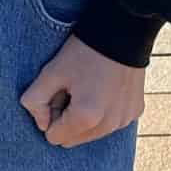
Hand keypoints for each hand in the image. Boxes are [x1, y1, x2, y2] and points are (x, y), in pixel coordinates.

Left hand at [21, 32, 145, 147]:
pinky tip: (105, 87)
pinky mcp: (135, 112)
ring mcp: (124, 120)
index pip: (54, 137)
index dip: (51, 115)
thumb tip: (41, 123)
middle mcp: (109, 125)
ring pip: (92, 134)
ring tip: (89, 87)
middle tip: (72, 90)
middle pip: (73, 139)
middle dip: (67, 120)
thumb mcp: (51, 72)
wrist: (123, 31)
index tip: (59, 93)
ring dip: (85, 118)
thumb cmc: (83, 52)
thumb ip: (34, 101)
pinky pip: (110, 123)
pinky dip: (104, 112)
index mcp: (85, 118)